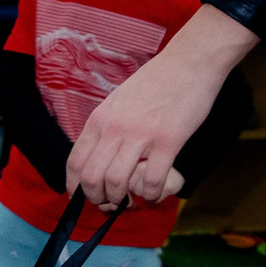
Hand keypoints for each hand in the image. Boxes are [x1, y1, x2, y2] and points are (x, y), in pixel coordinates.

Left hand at [65, 6, 256, 207]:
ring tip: (132, 201)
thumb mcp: (118, 102)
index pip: (75, 163)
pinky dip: (152, 195)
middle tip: (111, 204)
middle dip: (98, 199)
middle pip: (92, 178)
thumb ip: (106, 127)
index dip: (76, 188)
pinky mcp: (168, 140)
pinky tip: (155, 195)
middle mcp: (114, 129)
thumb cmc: (156, 83)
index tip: (84, 198)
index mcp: (99, 120)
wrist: (189, 62)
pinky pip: (153, 179)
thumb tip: (98, 153)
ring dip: (121, 199)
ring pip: (116, 182)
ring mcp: (140, 135)